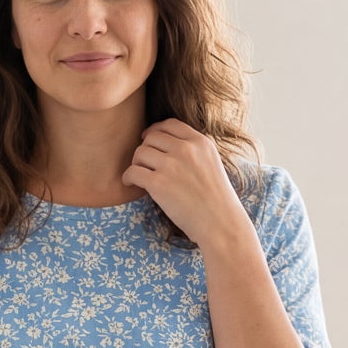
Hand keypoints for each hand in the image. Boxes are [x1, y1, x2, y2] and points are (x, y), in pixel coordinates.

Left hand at [121, 119, 251, 247]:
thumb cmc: (216, 200)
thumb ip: (195, 150)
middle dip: (145, 149)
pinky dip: (128, 177)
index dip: (155, 130)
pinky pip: (133, 171)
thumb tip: (171, 144)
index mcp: (200, 142)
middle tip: (144, 163)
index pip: (170, 125)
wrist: (219, 223)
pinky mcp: (158, 184)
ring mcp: (171, 166)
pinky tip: (131, 183)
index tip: (148, 139)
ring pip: (140, 152)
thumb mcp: (212, 163)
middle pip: (152, 138)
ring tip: (139, 175)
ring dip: (136, 163)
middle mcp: (185, 149)